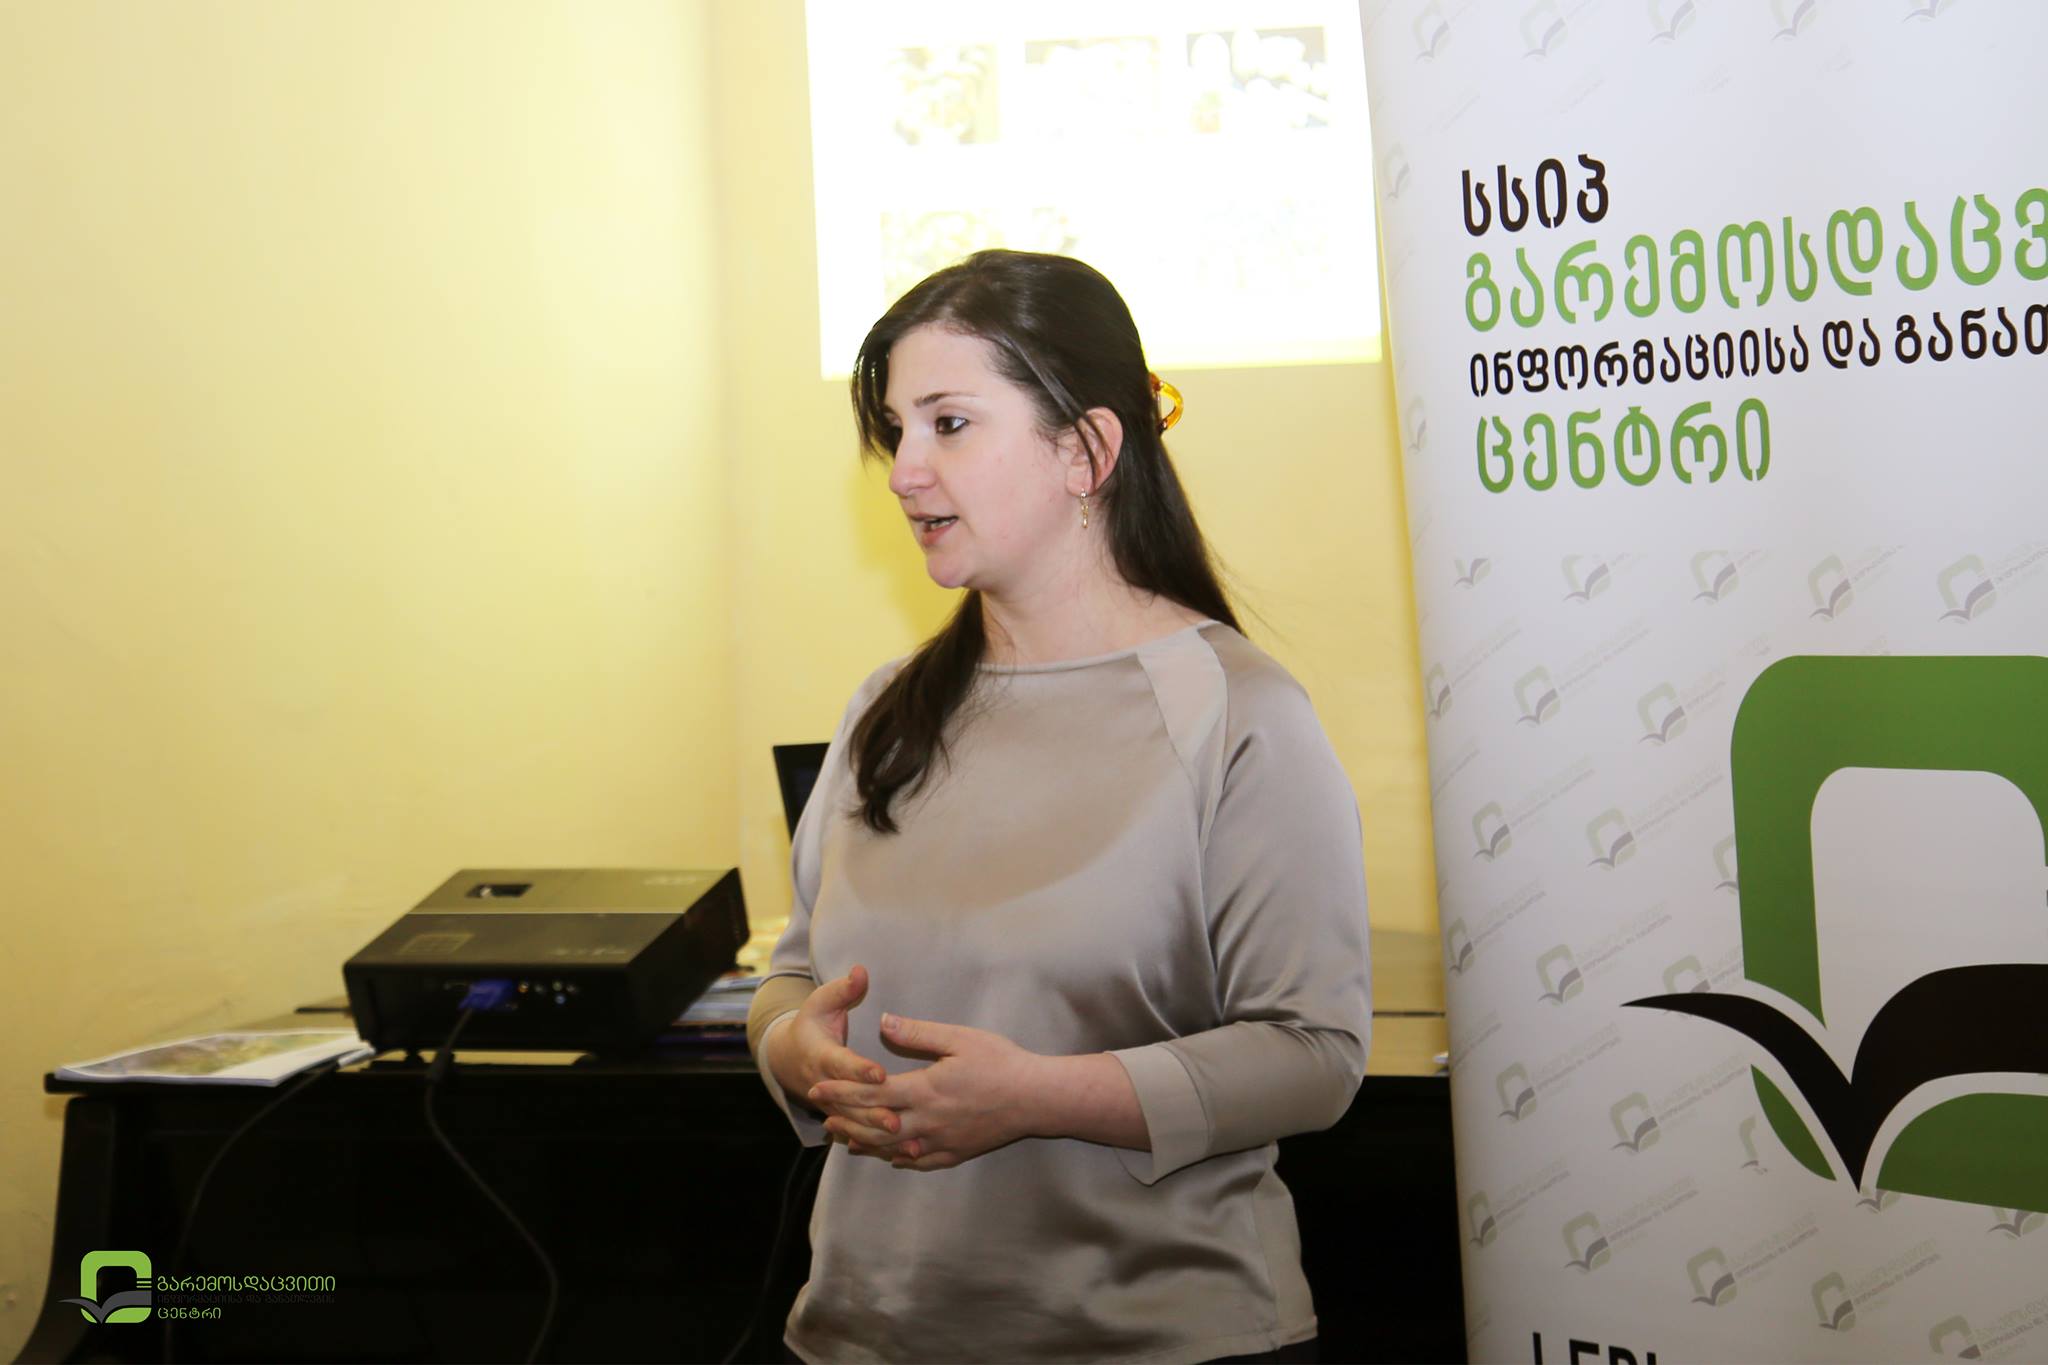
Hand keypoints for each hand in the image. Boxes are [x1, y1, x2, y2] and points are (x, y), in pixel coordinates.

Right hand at [765, 965, 899, 1142]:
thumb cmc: (814, 1023)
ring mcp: (830, 1104)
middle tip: (896, 1121)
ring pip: (852, 1124)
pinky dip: (877, 1145)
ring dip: (875, 1135)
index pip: (841, 1064)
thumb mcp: (822, 1002)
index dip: (858, 1070)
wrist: (790, 1057)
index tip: (879, 1074)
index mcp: (821, 1055)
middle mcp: (824, 1085)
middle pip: (848, 1102)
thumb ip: (843, 989)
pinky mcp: (840, 1116)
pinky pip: (857, 1134)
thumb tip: (861, 971)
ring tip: (903, 1141)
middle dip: (871, 1112)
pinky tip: (903, 1154)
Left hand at [810, 1012, 1048, 1171]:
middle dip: (845, 1119)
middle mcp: (926, 1121)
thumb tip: (883, 1021)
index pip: (871, 1093)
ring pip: (893, 1148)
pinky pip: (920, 1161)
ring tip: (844, 1137)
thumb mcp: (959, 1038)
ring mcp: (941, 1141)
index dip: (841, 1092)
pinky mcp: (956, 1153)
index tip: (817, 1087)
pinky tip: (889, 1156)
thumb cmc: (1001, 1063)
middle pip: (875, 1125)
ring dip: (866, 1142)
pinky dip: (898, 1159)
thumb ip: (918, 1033)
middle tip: (821, 1115)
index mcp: (924, 1090)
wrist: (1036, 1099)